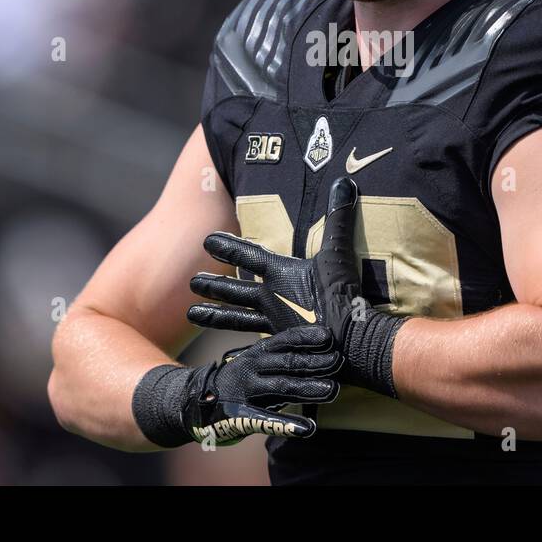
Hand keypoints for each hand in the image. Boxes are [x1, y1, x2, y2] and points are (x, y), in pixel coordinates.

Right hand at [131, 325, 341, 447]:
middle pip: (288, 362)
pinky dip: (289, 425)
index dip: (307, 337)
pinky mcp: (241, 416)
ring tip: (332, 391)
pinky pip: (267, 420)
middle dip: (315, 361)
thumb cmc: (240, 379)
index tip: (330, 336)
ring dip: (309, 388)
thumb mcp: (258, 361)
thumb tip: (322, 344)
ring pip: (282, 387)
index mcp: (259, 352)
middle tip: (339, 361)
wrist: (196, 401)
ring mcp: (246, 391)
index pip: (286, 340)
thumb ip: (283, 356)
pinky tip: (308, 428)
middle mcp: (252, 367)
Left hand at [188, 177, 408, 397]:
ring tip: (192, 314)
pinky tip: (225, 358)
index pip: (247, 254)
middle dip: (212, 284)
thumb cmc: (341, 294)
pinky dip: (240, 353)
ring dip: (214, 315)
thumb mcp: (339, 252)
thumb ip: (338, 218)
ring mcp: (273, 325)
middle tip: (192, 283)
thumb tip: (344, 182)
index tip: (206, 240)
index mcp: (280, 274)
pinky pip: (254, 349)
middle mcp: (269, 298)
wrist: (350, 340)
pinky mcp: (280, 347)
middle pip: (234, 290)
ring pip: (236, 319)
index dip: (227, 245)